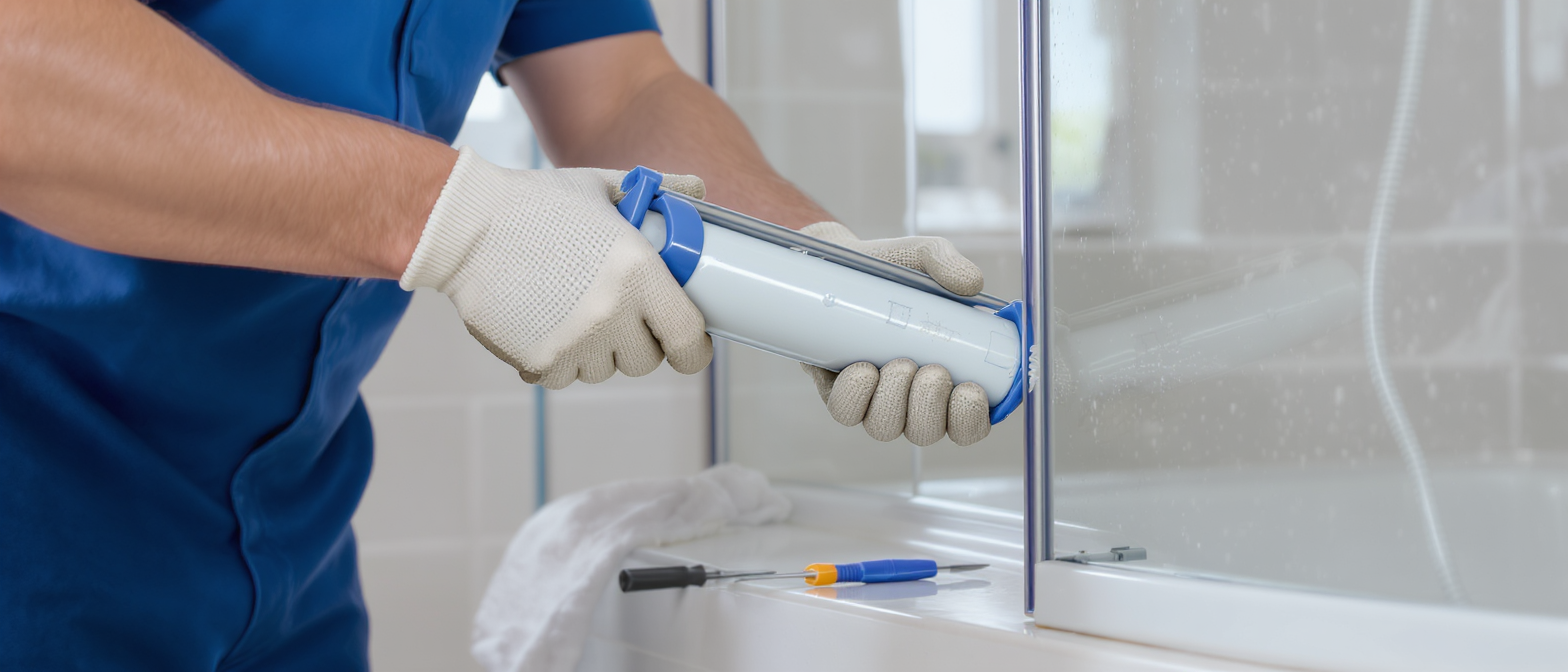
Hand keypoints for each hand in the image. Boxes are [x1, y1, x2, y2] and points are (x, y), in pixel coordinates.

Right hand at [400, 148, 711, 388]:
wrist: (465, 226)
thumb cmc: (535, 205)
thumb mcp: (602, 187)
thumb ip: (658, 192)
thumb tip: (699, 187)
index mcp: (638, 273)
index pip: (687, 338)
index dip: (692, 349)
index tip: (686, 345)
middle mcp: (612, 313)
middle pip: (646, 360)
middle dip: (638, 343)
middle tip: (621, 317)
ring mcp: (575, 342)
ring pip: (604, 370)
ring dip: (597, 351)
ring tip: (574, 313)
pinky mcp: (540, 359)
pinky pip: (564, 376)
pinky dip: (559, 360)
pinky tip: (546, 324)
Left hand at [797, 222, 991, 446]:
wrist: (838, 261)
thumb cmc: (893, 267)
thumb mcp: (924, 255)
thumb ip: (948, 262)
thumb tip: (972, 284)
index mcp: (950, 380)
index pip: (968, 425)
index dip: (970, 419)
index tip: (970, 388)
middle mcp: (912, 400)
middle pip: (926, 432)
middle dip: (930, 407)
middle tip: (931, 369)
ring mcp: (875, 399)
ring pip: (886, 428)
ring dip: (895, 402)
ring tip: (898, 363)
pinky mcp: (838, 392)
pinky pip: (845, 412)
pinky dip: (854, 396)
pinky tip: (863, 369)